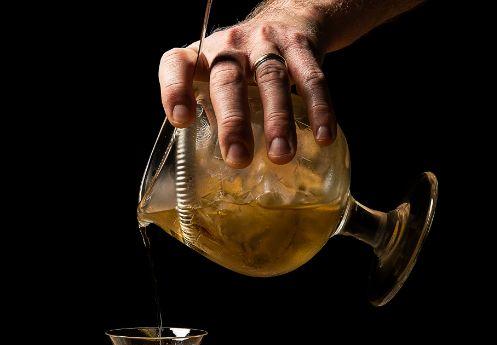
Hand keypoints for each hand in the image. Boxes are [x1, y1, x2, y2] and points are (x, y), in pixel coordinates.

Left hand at [159, 0, 421, 167]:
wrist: (289, 16)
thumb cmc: (243, 67)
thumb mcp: (217, 80)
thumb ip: (212, 115)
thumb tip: (214, 176)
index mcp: (200, 57)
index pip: (177, 65)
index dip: (174, 90)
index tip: (182, 121)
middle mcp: (230, 46)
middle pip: (228, 81)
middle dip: (233, 122)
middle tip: (238, 160)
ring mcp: (266, 42)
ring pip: (271, 79)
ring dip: (277, 120)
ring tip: (281, 156)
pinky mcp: (300, 45)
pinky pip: (311, 77)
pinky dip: (319, 108)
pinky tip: (322, 137)